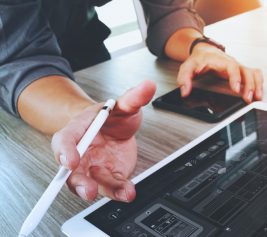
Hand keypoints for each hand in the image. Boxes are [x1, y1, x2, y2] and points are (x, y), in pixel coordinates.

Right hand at [51, 80, 155, 201]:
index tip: (70, 161)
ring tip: (124, 191)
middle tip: (88, 191)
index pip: (65, 140)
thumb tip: (148, 85)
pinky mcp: (109, 177)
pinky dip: (119, 192)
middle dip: (78, 183)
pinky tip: (129, 192)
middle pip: (72, 172)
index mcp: (77, 131)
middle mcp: (82, 154)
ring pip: (93, 184)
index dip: (65, 151)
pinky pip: (111, 187)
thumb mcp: (123, 105)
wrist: (114, 127)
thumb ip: (133, 97)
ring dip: (106, 190)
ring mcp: (94, 167)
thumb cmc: (110, 116)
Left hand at [177, 43, 263, 102]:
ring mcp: (239, 67)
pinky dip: (259, 83)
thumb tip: (184, 91)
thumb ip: (184, 78)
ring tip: (257, 98)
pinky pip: (255, 75)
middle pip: (246, 71)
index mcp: (221, 60)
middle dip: (250, 85)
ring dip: (257, 85)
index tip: (236, 89)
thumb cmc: (199, 59)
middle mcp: (232, 63)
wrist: (205, 52)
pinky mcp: (242, 72)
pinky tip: (257, 94)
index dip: (236, 78)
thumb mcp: (187, 66)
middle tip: (248, 98)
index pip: (232, 66)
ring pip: (253, 73)